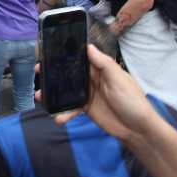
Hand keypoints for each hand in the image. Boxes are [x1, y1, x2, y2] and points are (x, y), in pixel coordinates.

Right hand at [48, 45, 162, 142]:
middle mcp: (92, 79)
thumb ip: (103, 63)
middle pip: (69, 72)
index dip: (65, 53)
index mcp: (100, 68)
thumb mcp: (119, 79)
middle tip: (38, 70)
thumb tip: (88, 46)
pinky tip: (57, 118)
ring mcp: (87, 94)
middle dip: (53, 71)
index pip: (80, 57)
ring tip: (40, 95)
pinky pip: (71, 108)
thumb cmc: (132, 101)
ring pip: (66, 90)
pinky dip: (63, 113)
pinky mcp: (86, 109)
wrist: (138, 130)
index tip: (48, 50)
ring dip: (53, 92)